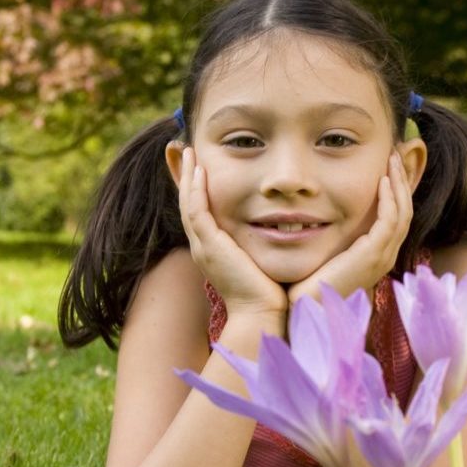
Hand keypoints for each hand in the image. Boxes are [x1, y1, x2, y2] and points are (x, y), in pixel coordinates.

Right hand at [175, 147, 286, 319]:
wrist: (261, 315)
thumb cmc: (268, 294)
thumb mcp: (261, 262)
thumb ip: (262, 244)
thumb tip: (280, 229)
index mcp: (213, 251)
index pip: (199, 213)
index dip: (196, 189)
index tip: (198, 166)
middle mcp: (203, 247)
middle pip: (187, 204)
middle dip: (186, 176)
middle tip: (185, 150)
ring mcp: (203, 247)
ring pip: (188, 204)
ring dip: (188, 176)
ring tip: (189, 150)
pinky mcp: (209, 246)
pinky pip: (197, 212)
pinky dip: (196, 190)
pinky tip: (199, 170)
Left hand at [288, 151, 413, 307]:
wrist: (305, 307)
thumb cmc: (309, 283)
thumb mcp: (329, 252)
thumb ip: (335, 234)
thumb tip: (324, 212)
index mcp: (377, 255)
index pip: (397, 217)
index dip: (396, 190)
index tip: (388, 167)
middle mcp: (386, 256)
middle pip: (406, 211)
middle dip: (402, 181)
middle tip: (395, 155)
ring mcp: (382, 257)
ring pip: (403, 213)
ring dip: (399, 183)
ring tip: (392, 160)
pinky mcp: (373, 255)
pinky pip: (390, 221)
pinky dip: (390, 199)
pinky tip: (383, 181)